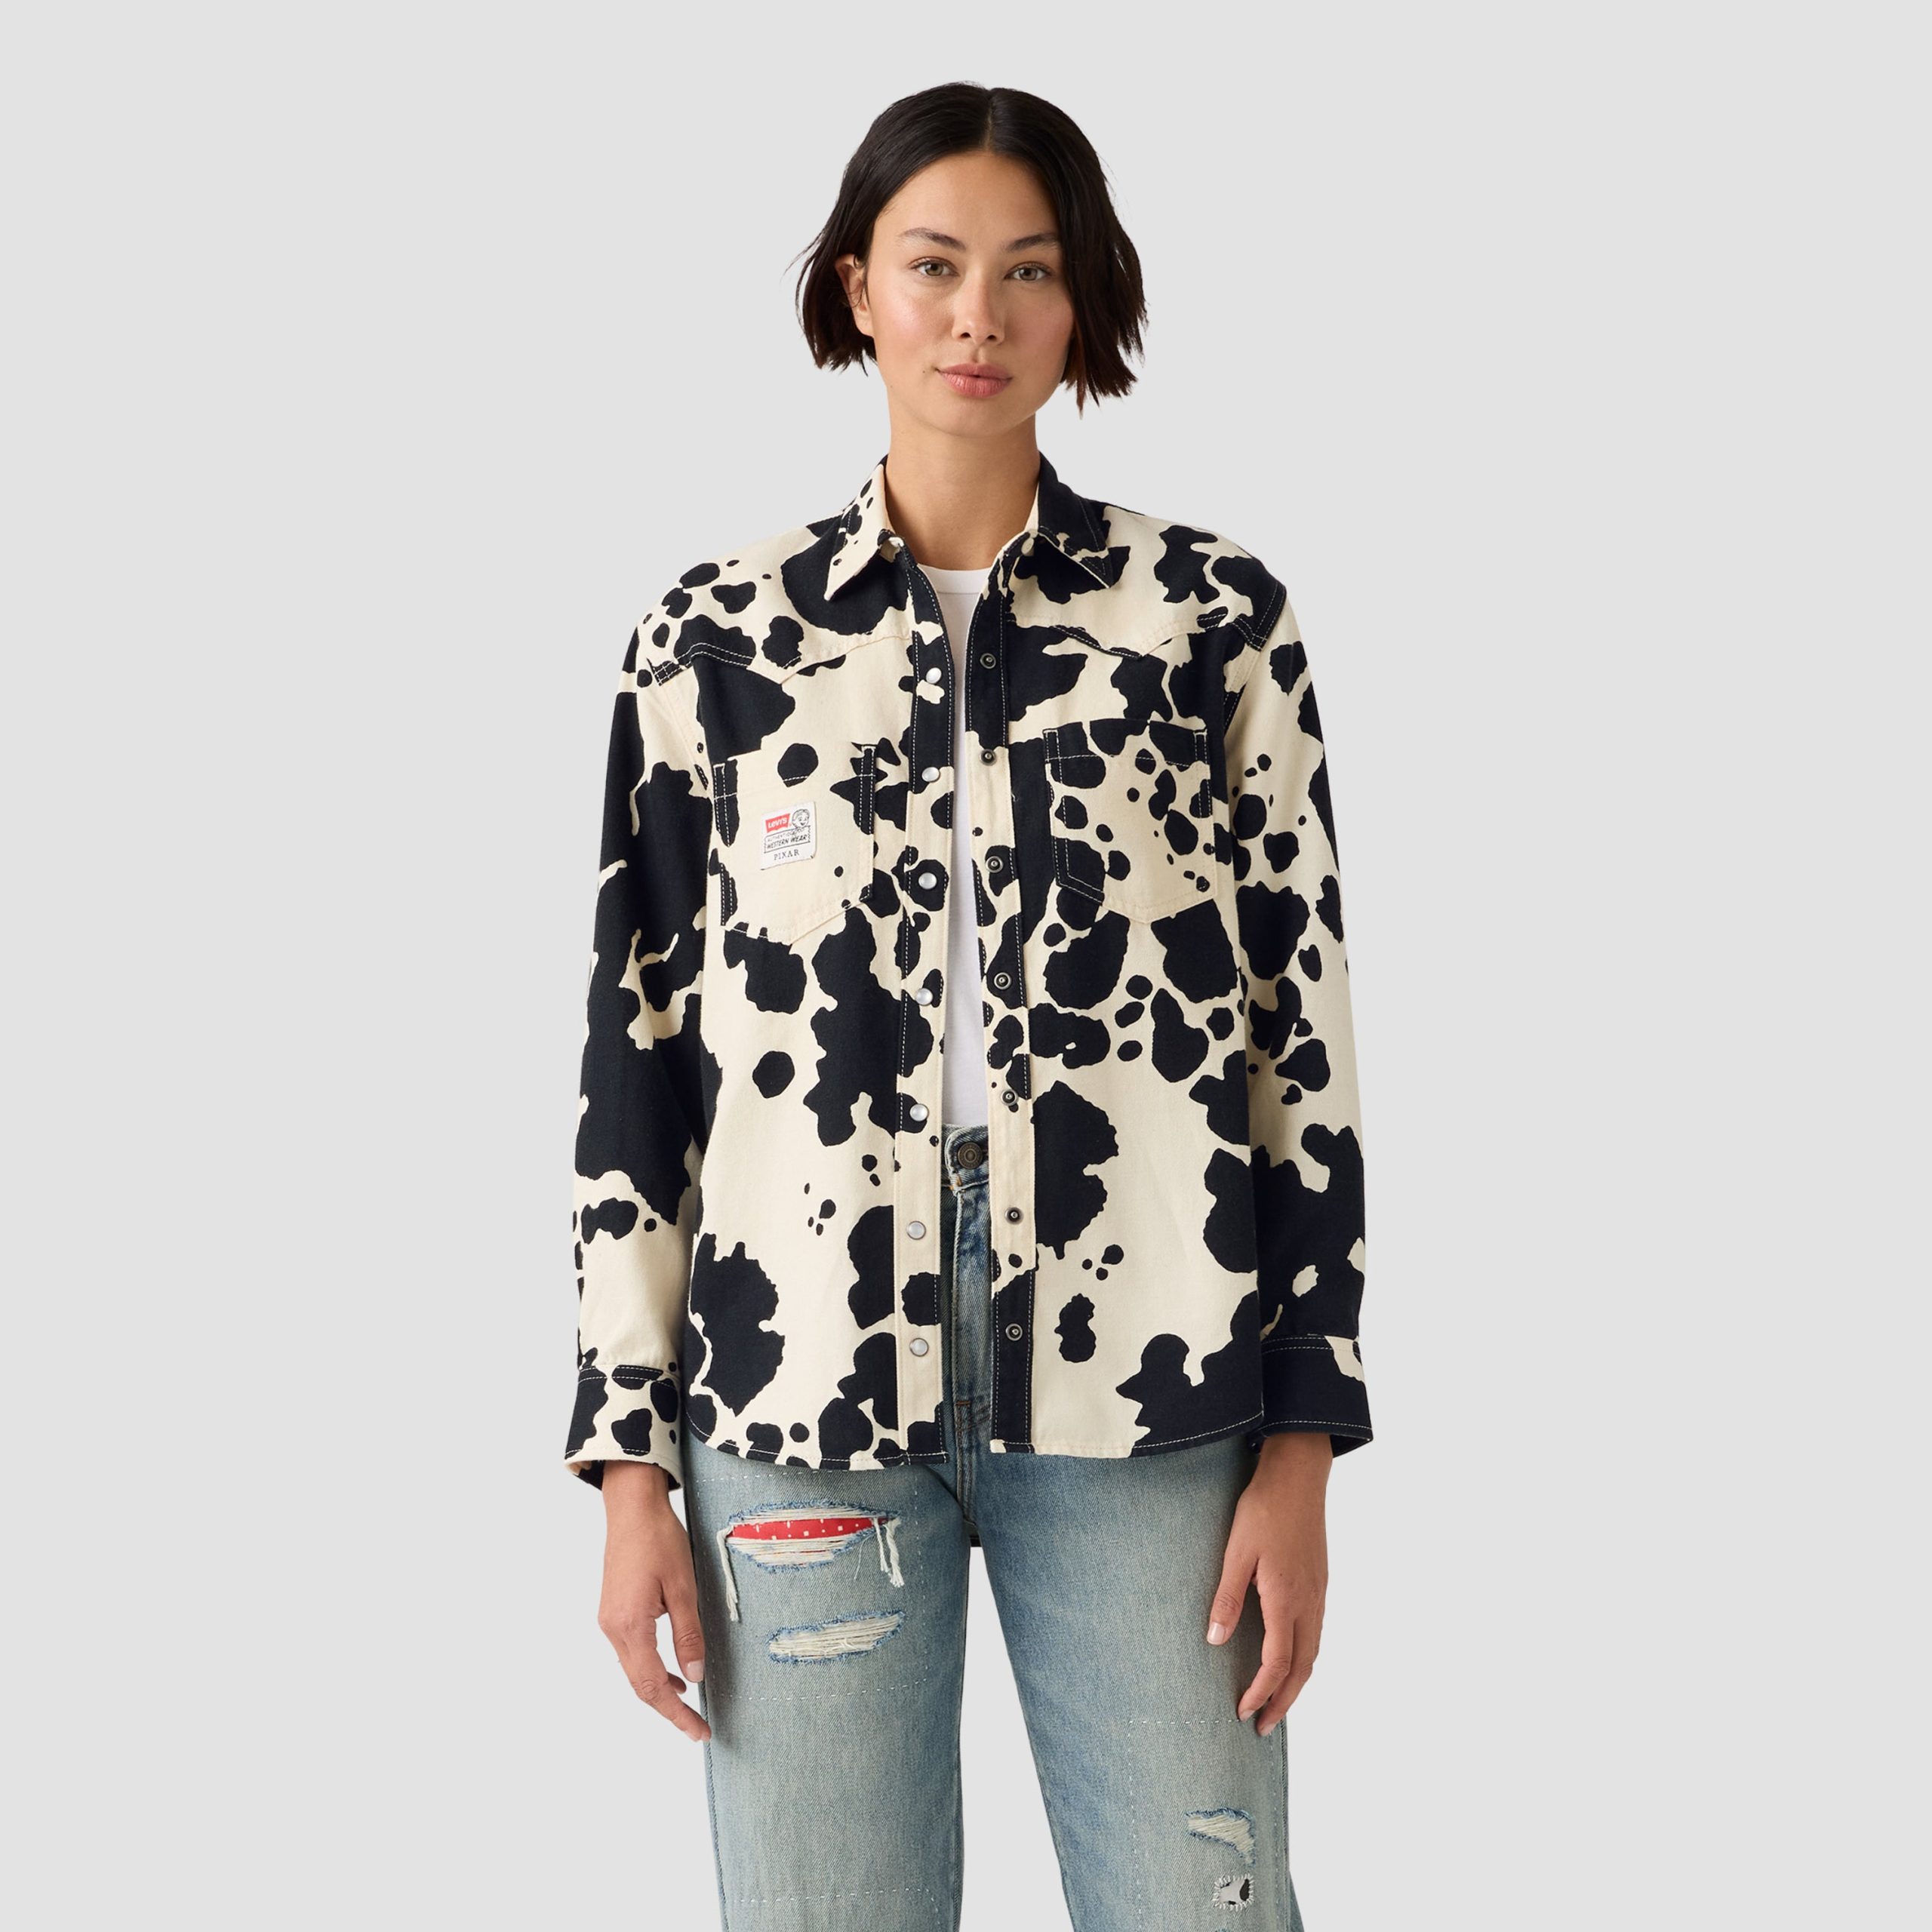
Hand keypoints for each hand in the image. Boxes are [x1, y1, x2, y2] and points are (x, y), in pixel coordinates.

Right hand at [595, 1461, 711, 1741]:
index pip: (653, 1686)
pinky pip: (631, 1652)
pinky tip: (672, 1671)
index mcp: (630, 1626)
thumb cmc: (659, 1539)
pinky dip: (651, 1668)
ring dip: (659, 1689)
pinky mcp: (613, 1611)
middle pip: (639, 1685)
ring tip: (689, 1705)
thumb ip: (688, 1635)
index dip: (676, 1714)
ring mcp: (609, 1621)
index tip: (698, 1731)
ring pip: (634, 1670)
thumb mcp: (683, 1586)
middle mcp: (613, 1629)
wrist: (631, 1507)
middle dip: (669, 1710)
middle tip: (698, 1728)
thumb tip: (695, 1678)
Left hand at [1204, 1431, 1331, 1734]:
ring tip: (1276, 1702)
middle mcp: (1309, 1603)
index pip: (1277, 1662)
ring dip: (1295, 1683)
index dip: (1261, 1692)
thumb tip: (1214, 1640)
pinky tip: (1290, 1659)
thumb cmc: (1264, 1509)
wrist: (1298, 1476)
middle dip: (1283, 1702)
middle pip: (1302, 1668)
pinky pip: (1316, 1634)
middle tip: (1263, 1727)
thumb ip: (1226, 1598)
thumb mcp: (1236, 1552)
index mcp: (1286, 1599)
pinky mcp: (1320, 1583)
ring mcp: (1318, 1594)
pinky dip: (1304, 1659)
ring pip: (1313, 1653)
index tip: (1243, 1712)